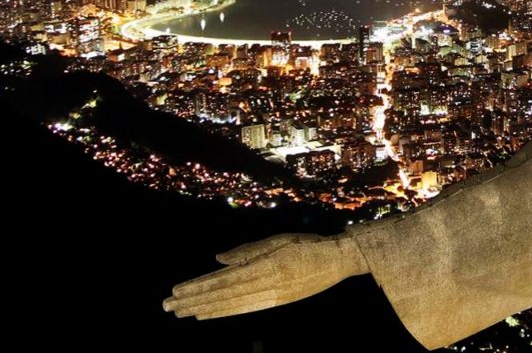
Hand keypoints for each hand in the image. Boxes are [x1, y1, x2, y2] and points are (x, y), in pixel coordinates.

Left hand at [163, 233, 367, 319]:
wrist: (339, 260)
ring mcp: (273, 296)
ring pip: (231, 305)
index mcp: (266, 265)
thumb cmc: (308, 244)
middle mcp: (267, 283)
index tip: (178, 291)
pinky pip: (245, 308)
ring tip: (182, 312)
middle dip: (194, 301)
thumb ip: (247, 251)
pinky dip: (224, 312)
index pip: (224, 279)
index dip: (199, 286)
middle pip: (223, 295)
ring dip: (204, 309)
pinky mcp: (277, 302)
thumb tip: (218, 260)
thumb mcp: (277, 240)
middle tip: (169, 305)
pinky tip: (208, 314)